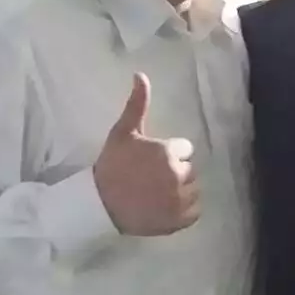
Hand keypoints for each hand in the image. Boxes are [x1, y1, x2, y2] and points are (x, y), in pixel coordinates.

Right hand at [93, 74, 199, 236]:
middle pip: (190, 169)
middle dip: (175, 171)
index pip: (184, 149)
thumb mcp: (123, 132)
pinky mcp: (180, 220)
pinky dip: (185, 210)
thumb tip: (141, 74)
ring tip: (158, 193)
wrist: (99, 205)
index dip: (168, 153)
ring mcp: (180, 200)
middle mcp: (178, 175)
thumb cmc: (111, 166)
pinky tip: (166, 206)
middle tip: (151, 179)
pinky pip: (195, 211)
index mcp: (168, 152)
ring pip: (194, 189)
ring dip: (181, 190)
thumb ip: (137, 104)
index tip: (150, 162)